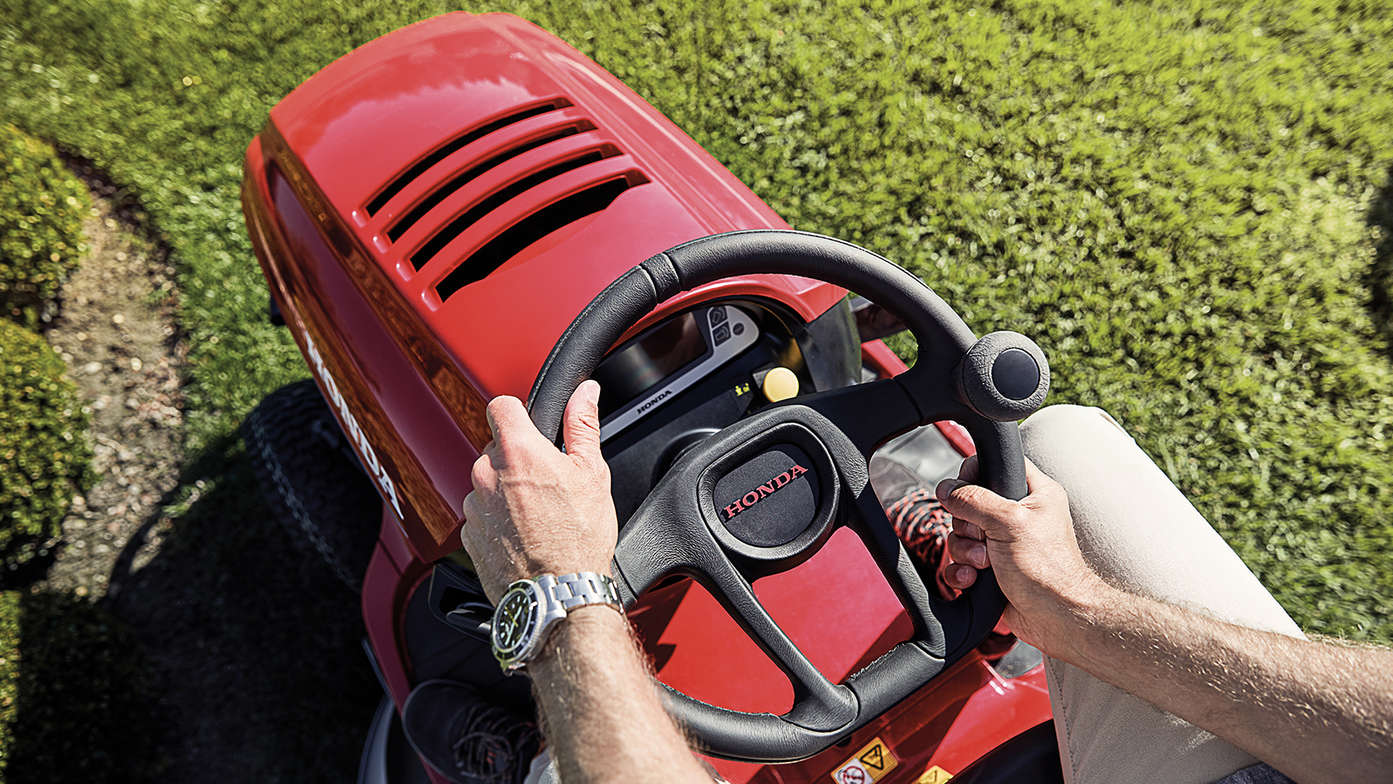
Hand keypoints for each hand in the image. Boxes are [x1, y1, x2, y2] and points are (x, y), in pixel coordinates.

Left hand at [460, 380, 617, 602]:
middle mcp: (486, 475)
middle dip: (517, 459)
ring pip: (487, 483)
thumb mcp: (593, 474)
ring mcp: (473, 506)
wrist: (558, 594)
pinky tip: (524, 536)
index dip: (518, 413)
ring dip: (505, 491)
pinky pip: (481, 514)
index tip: (532, 428)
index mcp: (518, 452)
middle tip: (547, 483)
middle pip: (495, 448)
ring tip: (537, 516)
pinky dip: (497, 519)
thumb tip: (586, 393)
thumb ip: (583, 426)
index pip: (500, 406)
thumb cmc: (579, 538)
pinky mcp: (468, 535)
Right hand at [935, 456, 1104, 648]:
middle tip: (984, 538)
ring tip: (985, 563)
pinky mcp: (990, 567)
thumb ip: (974, 500)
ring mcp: (1002, 542)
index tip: (970, 492)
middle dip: (967, 524)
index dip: (977, 473)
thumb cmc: (1049, 571)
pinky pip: (959, 561)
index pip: (997, 464)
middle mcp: (1017, 515)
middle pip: (969, 502)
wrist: (1055, 618)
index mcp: (1034, 493)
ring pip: (960, 533)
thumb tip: (947, 489)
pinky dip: (961, 571)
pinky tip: (974, 579)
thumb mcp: (1009, 523)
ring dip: (964, 551)